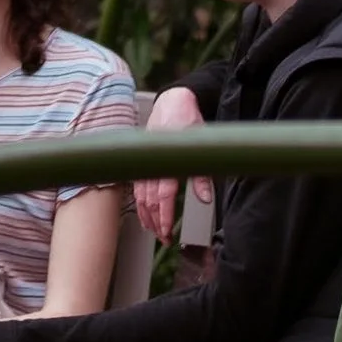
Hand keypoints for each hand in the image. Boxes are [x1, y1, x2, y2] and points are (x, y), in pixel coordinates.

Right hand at [139, 82, 212, 245]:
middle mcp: (152, 164)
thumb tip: (204, 197)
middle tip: (163, 239)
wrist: (172, 102)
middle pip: (149, 201)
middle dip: (155, 222)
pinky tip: (144, 212)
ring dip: (146, 216)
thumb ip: (201, 174)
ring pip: (140, 196)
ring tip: (154, 231)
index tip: (167, 232)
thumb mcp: (200, 145)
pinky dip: (140, 203)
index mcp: (166, 160)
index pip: (163, 197)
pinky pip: (138, 187)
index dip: (164, 217)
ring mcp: (145, 163)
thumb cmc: (186, 121)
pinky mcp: (143, 162)